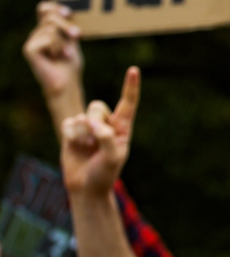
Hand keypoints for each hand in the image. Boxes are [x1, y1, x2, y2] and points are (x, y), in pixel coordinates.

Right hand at [22, 2, 83, 104]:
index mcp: (46, 30)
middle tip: (77, 35)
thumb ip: (67, 26)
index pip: (45, 8)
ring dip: (63, 41)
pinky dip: (57, 47)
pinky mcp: (29, 49)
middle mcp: (37, 33)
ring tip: (63, 54)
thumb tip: (65, 10)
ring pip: (50, 28)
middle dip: (66, 25)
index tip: (69, 13)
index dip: (55, 7)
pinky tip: (57, 57)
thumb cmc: (70, 64)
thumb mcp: (71, 41)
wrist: (67, 83)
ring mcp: (32, 41)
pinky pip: (48, 38)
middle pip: (49, 15)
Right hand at [59, 67, 139, 197]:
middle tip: (94, 142)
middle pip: (97, 106)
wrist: (85, 187)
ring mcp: (88, 127)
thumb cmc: (104, 174)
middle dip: (94, 122)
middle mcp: (106, 124)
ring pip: (81, 115)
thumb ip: (107, 139)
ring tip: (86, 149)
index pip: (128, 104)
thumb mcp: (112, 158)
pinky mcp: (72, 131)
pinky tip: (75, 147)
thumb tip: (94, 123)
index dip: (130, 86)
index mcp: (123, 128)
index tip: (134, 69)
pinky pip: (68, 123)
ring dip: (82, 134)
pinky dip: (71, 136)